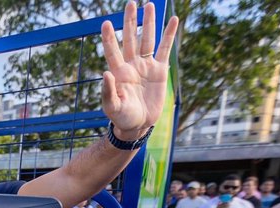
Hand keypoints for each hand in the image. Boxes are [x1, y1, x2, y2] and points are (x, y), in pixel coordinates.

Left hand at [100, 2, 179, 139]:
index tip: (106, 23)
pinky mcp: (159, 70)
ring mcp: (146, 65)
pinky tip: (173, 20)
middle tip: (131, 3)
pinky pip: (165, 48)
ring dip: (148, 22)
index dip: (110, 38)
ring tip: (149, 4)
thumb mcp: (112, 106)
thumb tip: (106, 73)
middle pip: (131, 38)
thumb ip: (108, 91)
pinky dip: (169, 34)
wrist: (138, 124)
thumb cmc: (122, 117)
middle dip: (130, 21)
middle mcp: (131, 64)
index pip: (113, 51)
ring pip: (148, 39)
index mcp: (118, 72)